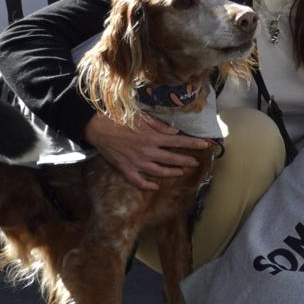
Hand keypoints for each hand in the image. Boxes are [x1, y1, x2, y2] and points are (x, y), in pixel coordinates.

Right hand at [83, 111, 211, 190]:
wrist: (96, 128)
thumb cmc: (119, 119)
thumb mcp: (142, 117)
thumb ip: (159, 126)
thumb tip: (175, 132)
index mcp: (152, 138)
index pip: (179, 142)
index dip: (193, 144)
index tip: (207, 145)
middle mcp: (147, 152)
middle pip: (172, 159)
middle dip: (186, 161)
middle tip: (196, 163)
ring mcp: (136, 162)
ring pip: (158, 171)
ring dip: (171, 172)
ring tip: (181, 172)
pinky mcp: (125, 169)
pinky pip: (138, 181)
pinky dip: (147, 185)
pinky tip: (156, 186)